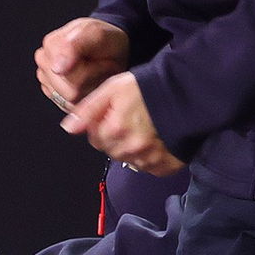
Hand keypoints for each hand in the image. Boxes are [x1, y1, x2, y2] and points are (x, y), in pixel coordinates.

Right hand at [35, 17, 129, 108]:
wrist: (113, 48)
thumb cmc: (106, 39)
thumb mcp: (97, 34)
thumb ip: (76, 45)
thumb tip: (57, 69)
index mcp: (51, 45)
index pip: (68, 73)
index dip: (92, 69)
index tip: (101, 58)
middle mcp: (45, 64)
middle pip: (69, 91)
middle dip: (92, 81)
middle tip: (103, 66)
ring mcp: (48, 82)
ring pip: (70, 101)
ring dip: (91, 89)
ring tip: (99, 73)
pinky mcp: (56, 97)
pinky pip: (72, 108)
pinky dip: (87, 98)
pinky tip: (92, 83)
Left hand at [61, 72, 183, 175]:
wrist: (185, 91)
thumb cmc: (147, 86)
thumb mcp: (112, 89)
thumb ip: (88, 109)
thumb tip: (68, 129)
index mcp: (114, 130)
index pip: (95, 139)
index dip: (103, 124)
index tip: (116, 112)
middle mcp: (130, 149)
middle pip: (111, 151)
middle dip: (116, 138)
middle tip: (132, 119)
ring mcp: (149, 160)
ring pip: (129, 160)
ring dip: (132, 148)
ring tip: (145, 128)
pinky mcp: (166, 166)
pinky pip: (150, 168)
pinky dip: (150, 157)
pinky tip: (157, 140)